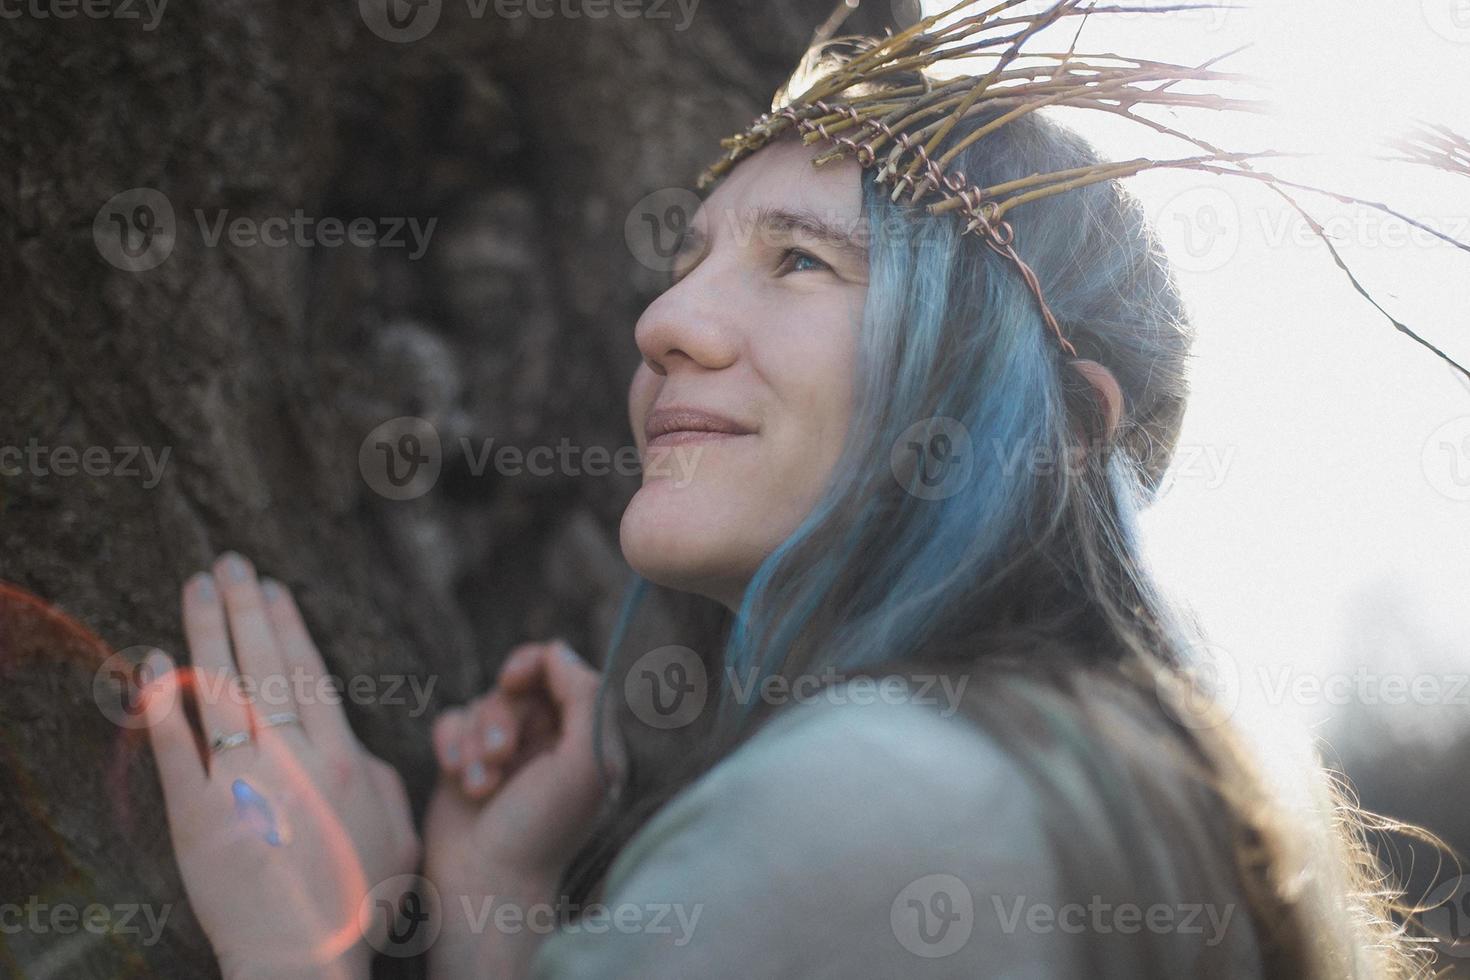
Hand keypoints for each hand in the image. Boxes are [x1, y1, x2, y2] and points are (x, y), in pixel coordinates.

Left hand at [141, 553, 419, 979]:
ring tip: (195, 587)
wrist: (305, 957)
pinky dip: (166, 704)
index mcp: (345, 762)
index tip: (271, 588)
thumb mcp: (398, 836)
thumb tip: (360, 748)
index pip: (311, 677)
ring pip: (224, 692)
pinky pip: (180, 748)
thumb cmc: (358, 904)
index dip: (288, 627)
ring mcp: (246, 784)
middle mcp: (297, 761)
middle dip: (246, 609)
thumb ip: (386, 782)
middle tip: (227, 562)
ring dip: (207, 634)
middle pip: (268, 668)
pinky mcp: (201, 815)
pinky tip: (155, 664)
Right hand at [423, 640, 612, 977]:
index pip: (563, 672)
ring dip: (476, 741)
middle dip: (501, 717)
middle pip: (517, 686)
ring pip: (482, 704)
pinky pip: (452, 721)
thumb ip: (584, 697)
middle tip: (502, 756)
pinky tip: (458, 779)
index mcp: (586, 737)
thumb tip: (559, 650)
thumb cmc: (542, 830)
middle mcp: (549, 741)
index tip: (514, 679)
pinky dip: (451, 746)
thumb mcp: (584, 763)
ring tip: (480, 783)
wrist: (486, 884)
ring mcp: (506, 751)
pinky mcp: (466, 762)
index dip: (536, 664)